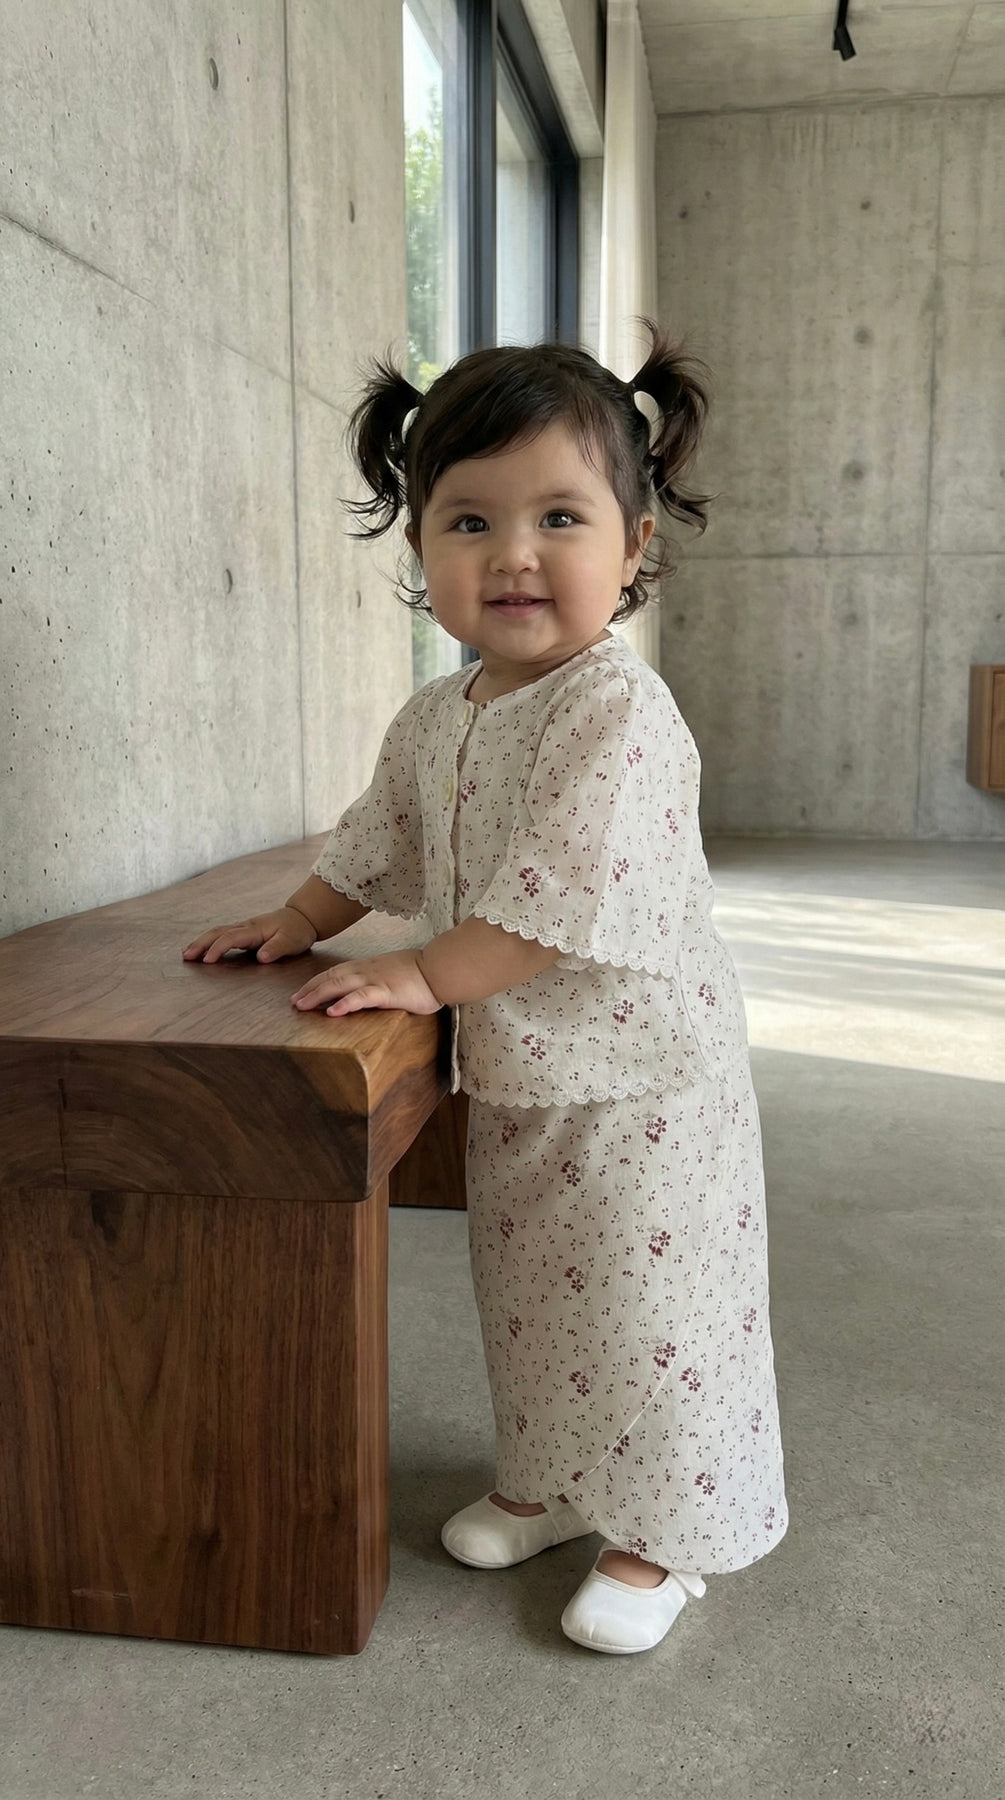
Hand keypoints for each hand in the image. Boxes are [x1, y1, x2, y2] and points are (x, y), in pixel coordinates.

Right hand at [182, 907, 316, 963]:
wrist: (302, 918)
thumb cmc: (296, 931)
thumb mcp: (291, 941)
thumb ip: (276, 948)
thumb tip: (261, 957)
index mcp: (254, 930)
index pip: (231, 938)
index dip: (218, 948)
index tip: (207, 960)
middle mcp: (245, 927)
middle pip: (218, 932)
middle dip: (201, 943)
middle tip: (186, 956)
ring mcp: (243, 928)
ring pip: (217, 932)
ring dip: (201, 942)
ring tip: (187, 953)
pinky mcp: (244, 932)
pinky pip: (222, 935)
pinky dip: (209, 941)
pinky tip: (202, 950)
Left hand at [290, 950, 441, 1016]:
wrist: (439, 968)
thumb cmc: (420, 973)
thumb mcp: (392, 974)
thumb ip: (377, 982)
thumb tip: (366, 994)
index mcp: (367, 967)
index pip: (335, 973)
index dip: (316, 982)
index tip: (301, 993)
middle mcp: (366, 971)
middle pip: (330, 977)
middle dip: (309, 990)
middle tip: (293, 1002)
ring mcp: (375, 980)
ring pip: (339, 984)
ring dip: (318, 995)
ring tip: (301, 1006)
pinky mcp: (386, 991)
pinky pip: (361, 996)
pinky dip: (344, 1003)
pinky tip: (332, 1011)